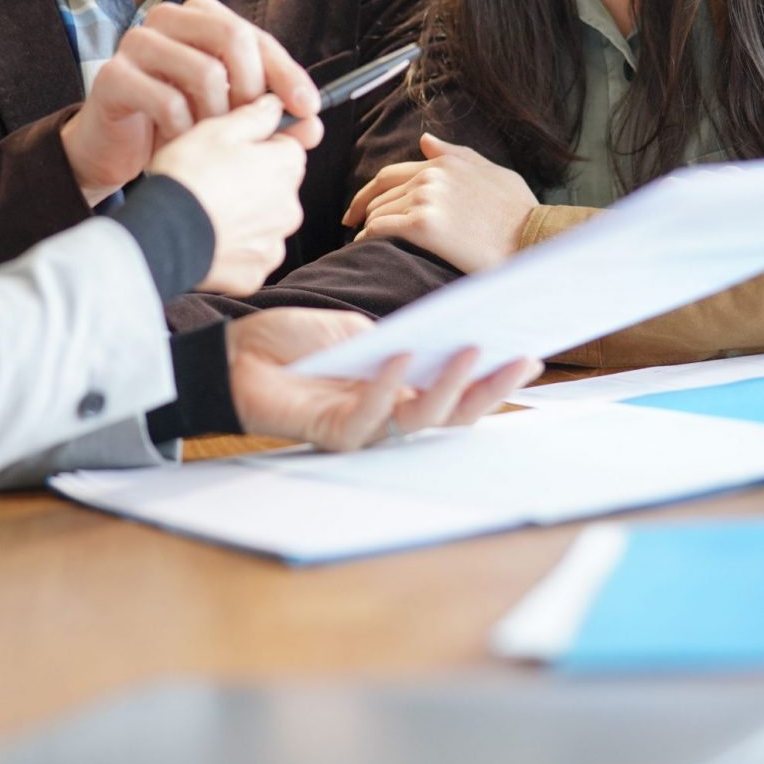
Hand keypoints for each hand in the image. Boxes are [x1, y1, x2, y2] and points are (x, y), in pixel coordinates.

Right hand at [59, 0, 320, 204]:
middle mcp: (168, 19)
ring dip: (218, 118)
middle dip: (254, 89)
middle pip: (232, 37)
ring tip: (211, 143)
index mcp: (199, 17)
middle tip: (255, 128)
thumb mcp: (227, 118)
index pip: (255, 36)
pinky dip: (185, 132)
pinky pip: (168, 101)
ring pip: (204, 71)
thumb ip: (269, 118)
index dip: (286, 72)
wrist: (111, 150)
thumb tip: (313, 125)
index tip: (308, 108)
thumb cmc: (172, 125)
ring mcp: (137, 43)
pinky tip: (180, 146)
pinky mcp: (113, 76)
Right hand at [147, 96, 307, 293]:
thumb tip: (274, 104)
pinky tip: (208, 237)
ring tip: (207, 211)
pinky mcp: (254, 274)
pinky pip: (248, 256)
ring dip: (245, 217)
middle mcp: (290, 208)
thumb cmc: (188, 176)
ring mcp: (273, 245)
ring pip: (264, 223)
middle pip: (278, 188)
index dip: (260, 146)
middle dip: (254, 183)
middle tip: (214, 180)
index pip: (288, 148)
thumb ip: (254, 116)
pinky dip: (233, 249)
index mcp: (286, 167)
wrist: (163, 234)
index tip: (235, 150)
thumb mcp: (217, 130)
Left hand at [226, 308, 543, 450]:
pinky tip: (401, 357)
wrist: (234, 354)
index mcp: (397, 388)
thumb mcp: (354, 329)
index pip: (455, 389)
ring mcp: (363, 426)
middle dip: (489, 388)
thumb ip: (396, 339)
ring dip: (448, 385)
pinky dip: (386, 387)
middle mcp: (387, 413)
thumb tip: (442, 335)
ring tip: (470, 351)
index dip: (491, 376)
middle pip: (450, 413)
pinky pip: (368, 419)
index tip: (529, 352)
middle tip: (522, 360)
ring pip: (418, 420)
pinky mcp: (331, 433)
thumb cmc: (291, 342)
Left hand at [343, 133, 536, 272]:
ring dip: (367, 228)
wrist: (533, 239)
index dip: (369, 192)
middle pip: (380, 194)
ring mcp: (425, 198)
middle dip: (366, 212)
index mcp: (444, 163)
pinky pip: (380, 229)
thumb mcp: (493, 172)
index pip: (390, 174)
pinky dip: (367, 238)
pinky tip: (365, 247)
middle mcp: (431, 176)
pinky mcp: (422, 225)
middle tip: (353, 227)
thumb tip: (425, 141)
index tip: (357, 209)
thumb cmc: (519, 212)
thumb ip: (457, 155)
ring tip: (364, 243)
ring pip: (378, 212)